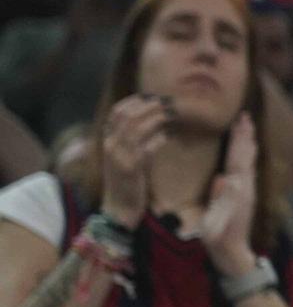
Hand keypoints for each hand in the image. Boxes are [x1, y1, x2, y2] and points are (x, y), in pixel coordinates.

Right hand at [98, 93, 171, 226]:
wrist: (119, 209)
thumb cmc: (127, 182)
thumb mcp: (126, 157)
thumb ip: (134, 140)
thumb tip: (155, 121)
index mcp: (108, 141)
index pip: (116, 113)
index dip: (133, 102)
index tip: (150, 97)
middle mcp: (110, 146)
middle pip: (127, 117)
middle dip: (147, 106)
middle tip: (165, 102)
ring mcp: (120, 157)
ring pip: (136, 129)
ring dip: (155, 119)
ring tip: (170, 115)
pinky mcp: (131, 169)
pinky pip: (146, 148)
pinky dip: (158, 140)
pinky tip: (167, 137)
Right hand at [199, 113, 257, 276]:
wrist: (233, 254)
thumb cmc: (219, 240)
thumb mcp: (214, 222)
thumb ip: (219, 201)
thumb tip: (223, 178)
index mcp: (236, 191)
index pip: (237, 159)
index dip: (239, 140)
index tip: (240, 122)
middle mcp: (245, 188)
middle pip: (246, 156)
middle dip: (245, 135)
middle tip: (246, 116)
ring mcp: (246, 191)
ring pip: (248, 161)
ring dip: (247, 143)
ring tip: (247, 127)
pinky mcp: (244, 195)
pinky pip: (246, 169)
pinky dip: (246, 155)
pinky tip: (244, 151)